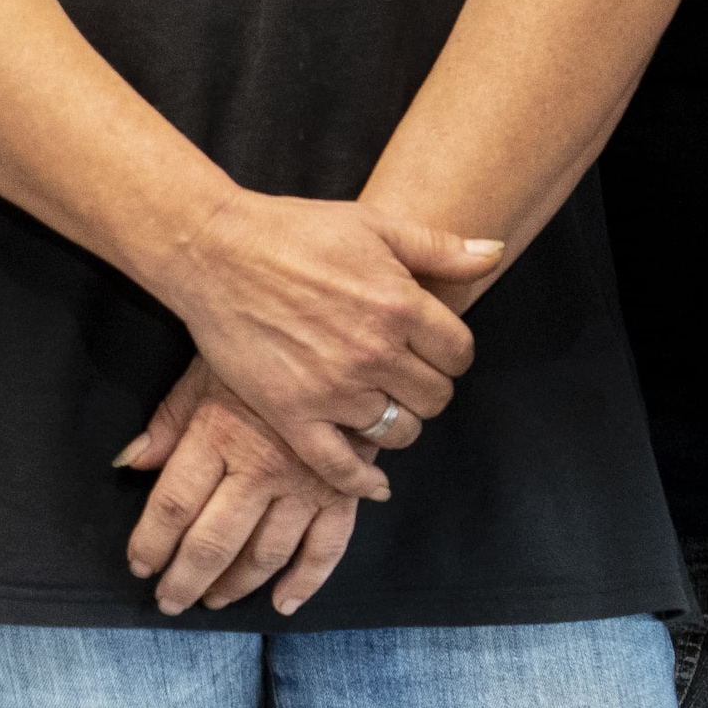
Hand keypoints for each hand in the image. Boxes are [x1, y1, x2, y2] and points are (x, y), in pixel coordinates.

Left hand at [117, 359, 371, 615]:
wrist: (338, 338)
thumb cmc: (258, 353)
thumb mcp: (204, 373)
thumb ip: (168, 422)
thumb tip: (129, 463)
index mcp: (218, 436)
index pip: (174, 505)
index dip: (152, 542)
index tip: (139, 565)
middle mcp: (260, 469)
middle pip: (214, 541)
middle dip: (186, 579)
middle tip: (169, 602)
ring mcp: (305, 485)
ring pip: (265, 554)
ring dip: (236, 585)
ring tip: (213, 600)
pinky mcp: (343, 491)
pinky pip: (327, 548)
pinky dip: (306, 582)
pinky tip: (283, 602)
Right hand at [167, 190, 495, 495]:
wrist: (214, 251)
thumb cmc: (292, 231)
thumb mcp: (373, 223)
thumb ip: (438, 246)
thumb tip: (493, 252)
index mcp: (399, 305)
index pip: (459, 354)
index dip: (450, 352)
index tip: (431, 347)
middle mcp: (373, 353)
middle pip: (435, 398)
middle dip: (426, 386)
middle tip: (404, 373)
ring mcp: (333, 390)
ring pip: (397, 433)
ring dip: (398, 423)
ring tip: (381, 405)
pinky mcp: (292, 414)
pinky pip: (340, 467)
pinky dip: (363, 482)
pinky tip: (375, 483)